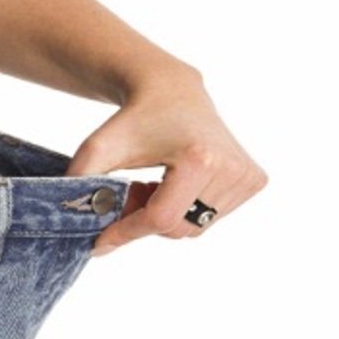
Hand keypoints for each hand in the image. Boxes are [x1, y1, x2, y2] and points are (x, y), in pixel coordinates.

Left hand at [67, 70, 265, 255]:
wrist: (171, 90)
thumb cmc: (134, 119)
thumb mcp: (98, 149)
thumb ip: (84, 190)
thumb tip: (94, 248)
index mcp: (200, 159)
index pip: (161, 219)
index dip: (126, 232)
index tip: (101, 239)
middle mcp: (231, 168)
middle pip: (178, 228)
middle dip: (146, 219)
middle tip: (130, 193)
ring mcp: (247, 175)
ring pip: (194, 227)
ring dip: (166, 215)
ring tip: (152, 184)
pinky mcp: (254, 179)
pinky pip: (210, 217)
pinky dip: (186, 208)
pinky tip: (176, 183)